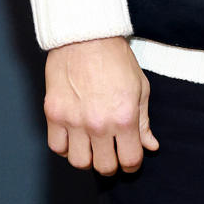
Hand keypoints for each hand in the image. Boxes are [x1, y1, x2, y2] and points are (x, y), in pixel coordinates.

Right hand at [44, 37, 158, 173]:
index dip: (133, 163)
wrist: (86, 36)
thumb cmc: (115, 58)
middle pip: (104, 167)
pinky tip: (74, 137)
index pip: (130, 159)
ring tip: (93, 146)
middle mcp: (98, 124)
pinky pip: (57, 147)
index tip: (131, 158)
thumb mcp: (140, 87)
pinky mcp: (53, 114)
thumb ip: (144, 121)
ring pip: (79, 163)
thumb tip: (150, 146)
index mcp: (124, 117)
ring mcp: (73, 121)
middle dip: (112, 164)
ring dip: (88, 158)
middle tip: (112, 153)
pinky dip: (66, 147)